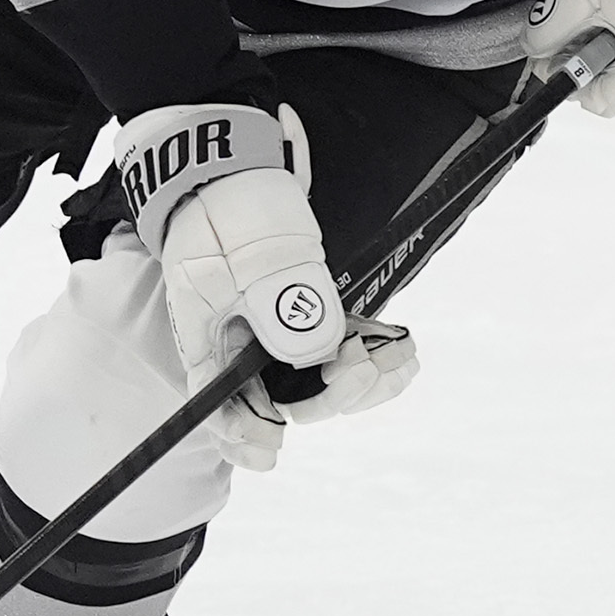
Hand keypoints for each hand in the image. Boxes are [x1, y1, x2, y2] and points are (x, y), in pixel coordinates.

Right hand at [115, 100, 420, 469]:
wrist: (234, 167)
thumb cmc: (229, 212)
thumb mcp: (251, 260)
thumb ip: (284, 309)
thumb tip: (321, 356)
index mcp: (212, 345)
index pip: (221, 410)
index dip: (244, 439)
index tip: (273, 448)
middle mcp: (244, 350)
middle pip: (286, 402)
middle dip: (332, 396)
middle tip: (364, 365)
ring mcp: (278, 333)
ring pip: (322, 381)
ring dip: (364, 381)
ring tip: (401, 359)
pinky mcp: (308, 312)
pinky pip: (341, 351)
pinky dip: (373, 355)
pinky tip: (403, 349)